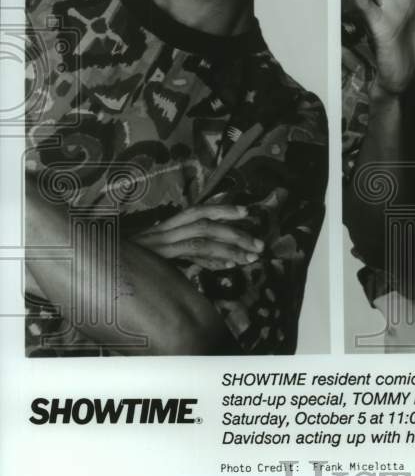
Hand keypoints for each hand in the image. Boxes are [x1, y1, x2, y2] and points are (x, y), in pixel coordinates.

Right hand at [131, 205, 263, 271]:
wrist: (93, 266)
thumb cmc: (127, 266)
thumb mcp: (160, 258)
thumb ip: (188, 256)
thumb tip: (220, 260)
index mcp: (166, 227)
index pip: (198, 211)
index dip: (223, 209)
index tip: (247, 212)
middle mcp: (164, 231)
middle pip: (205, 221)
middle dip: (235, 231)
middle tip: (259, 243)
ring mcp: (159, 243)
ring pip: (201, 237)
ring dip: (230, 246)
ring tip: (251, 256)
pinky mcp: (155, 257)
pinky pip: (188, 254)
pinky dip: (211, 259)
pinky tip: (228, 265)